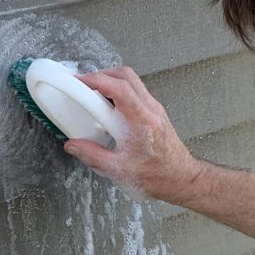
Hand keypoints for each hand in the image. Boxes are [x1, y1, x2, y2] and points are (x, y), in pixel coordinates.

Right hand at [65, 67, 204, 203]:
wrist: (180, 179)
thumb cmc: (158, 175)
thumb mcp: (120, 170)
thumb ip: (93, 156)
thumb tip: (74, 146)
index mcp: (142, 120)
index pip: (119, 88)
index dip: (96, 80)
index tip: (79, 82)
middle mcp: (150, 109)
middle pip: (125, 76)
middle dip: (101, 75)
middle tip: (84, 86)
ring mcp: (154, 109)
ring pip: (131, 82)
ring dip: (111, 83)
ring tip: (94, 97)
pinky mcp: (154, 113)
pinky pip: (135, 93)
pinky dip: (119, 94)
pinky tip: (109, 110)